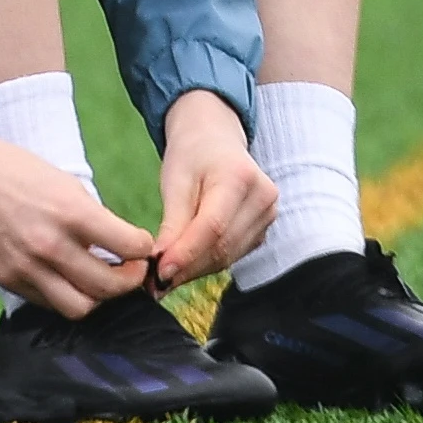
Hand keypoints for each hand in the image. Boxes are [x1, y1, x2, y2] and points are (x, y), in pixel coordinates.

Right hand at [0, 123, 156, 317]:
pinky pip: (48, 303)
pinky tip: (66, 278)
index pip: (130, 246)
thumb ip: (91, 217)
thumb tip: (118, 245)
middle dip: (129, 281)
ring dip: (96, 297)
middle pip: (110, 287)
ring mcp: (27, 267)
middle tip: (129, 270)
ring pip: (81, 308)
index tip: (141, 246)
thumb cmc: (14, 169)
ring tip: (97, 279)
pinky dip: (64, 295)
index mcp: (71, 212)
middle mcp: (51, 245)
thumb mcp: (63, 182)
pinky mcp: (7, 278)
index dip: (144, 248)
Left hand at [150, 89, 276, 289]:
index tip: (158, 272)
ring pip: (228, 256)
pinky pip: (233, 255)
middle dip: (186, 267)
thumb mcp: (175, 181)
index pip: (213, 226)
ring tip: (163, 277)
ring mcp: (268, 214)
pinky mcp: (263, 229)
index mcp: (239, 176)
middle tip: (154, 282)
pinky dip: (207, 264)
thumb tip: (160, 267)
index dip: (186, 254)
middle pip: (222, 246)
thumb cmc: (192, 155)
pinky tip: (184, 265)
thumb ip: (171, 225)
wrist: (216, 140)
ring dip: (195, 270)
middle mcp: (263, 197)